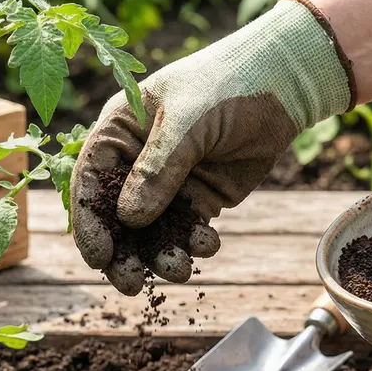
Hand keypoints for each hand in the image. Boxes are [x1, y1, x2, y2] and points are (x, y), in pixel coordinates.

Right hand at [71, 0, 353, 294]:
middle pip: (116, 218)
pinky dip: (193, 244)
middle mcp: (136, 161)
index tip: (100, 257)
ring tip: (180, 269)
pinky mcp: (199, 198)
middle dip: (124, 254)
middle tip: (133, 284)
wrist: (281, 86)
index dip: (90, 222)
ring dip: (161, 255)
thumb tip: (129, 220)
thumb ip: (157, 169)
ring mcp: (168, 183)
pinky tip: (207, 244)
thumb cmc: (226, 85)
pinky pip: (186, 231)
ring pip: (152, 232)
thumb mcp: (186, 122)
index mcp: (119, 132)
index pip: (90, 182)